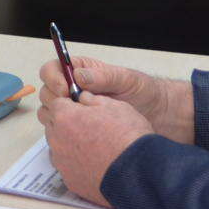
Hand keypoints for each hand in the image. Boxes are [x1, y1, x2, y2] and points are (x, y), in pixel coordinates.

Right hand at [37, 54, 193, 143]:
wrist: (162, 117)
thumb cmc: (145, 93)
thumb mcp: (126, 80)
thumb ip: (103, 78)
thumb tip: (77, 76)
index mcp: (81, 72)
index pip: (52, 70)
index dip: (53, 78)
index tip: (65, 90)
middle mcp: (74, 91)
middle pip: (47, 93)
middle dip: (55, 100)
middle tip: (74, 109)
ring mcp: (77, 113)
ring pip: (50, 113)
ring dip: (58, 118)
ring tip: (79, 124)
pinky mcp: (81, 132)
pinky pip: (62, 133)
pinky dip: (65, 135)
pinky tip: (81, 138)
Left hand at [37, 91, 150, 206]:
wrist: (137, 172)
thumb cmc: (128, 136)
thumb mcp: (114, 106)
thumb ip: (92, 98)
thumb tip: (82, 97)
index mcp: (65, 116)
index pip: (56, 103)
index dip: (69, 104)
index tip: (80, 108)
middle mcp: (57, 139)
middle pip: (54, 126)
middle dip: (66, 123)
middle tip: (88, 126)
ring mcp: (62, 162)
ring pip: (58, 147)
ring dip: (70, 144)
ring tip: (93, 146)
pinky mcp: (70, 180)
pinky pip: (68, 167)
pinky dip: (77, 164)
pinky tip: (94, 163)